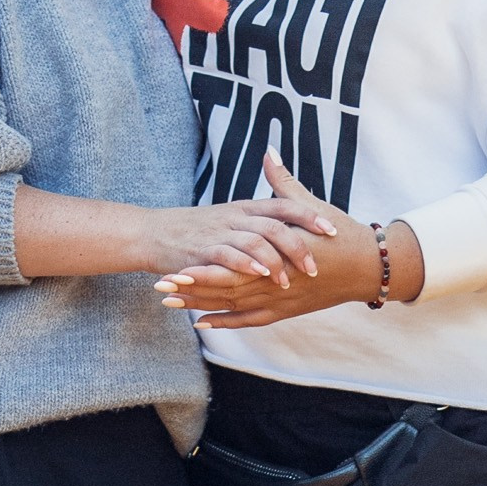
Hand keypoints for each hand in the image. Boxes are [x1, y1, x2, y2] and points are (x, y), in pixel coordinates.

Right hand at [155, 193, 332, 287]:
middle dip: (298, 246)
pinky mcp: (203, 250)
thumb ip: (258, 219)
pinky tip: (261, 275)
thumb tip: (290, 224)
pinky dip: (247, 263)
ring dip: (275, 260)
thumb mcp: (230, 217)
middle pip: (275, 224)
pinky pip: (229, 254)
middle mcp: (236, 217)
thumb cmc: (196, 230)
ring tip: (289, 280)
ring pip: (255, 240)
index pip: (284, 205)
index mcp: (245, 208)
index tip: (332, 230)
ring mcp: (219, 232)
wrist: (154, 233)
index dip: (309, 216)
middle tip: (315, 265)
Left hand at [156, 157, 420, 324]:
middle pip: (224, 289)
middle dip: (191, 287)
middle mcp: (275, 283)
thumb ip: (283, 182)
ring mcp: (279, 300)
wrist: (368, 266)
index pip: (230, 265)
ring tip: (169, 301)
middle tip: (160, 285)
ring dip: (200, 304)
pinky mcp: (285, 311)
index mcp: (277, 255)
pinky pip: (249, 320)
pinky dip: (225, 321)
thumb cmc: (341, 234)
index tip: (173, 261)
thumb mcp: (310, 206)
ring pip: (232, 306)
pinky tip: (201, 321)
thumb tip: (268, 152)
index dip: (199, 266)